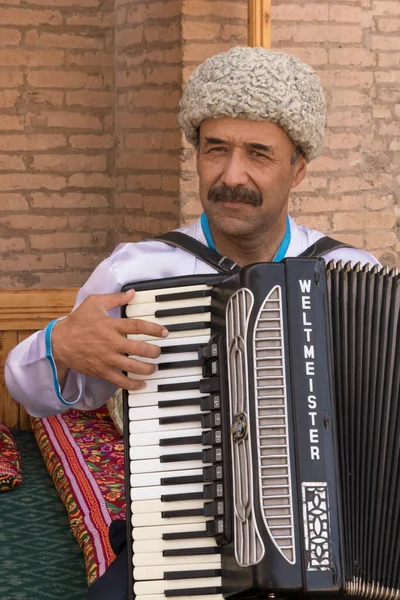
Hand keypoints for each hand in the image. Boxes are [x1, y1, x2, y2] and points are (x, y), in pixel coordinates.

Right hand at [51, 290, 167, 390]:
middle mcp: (112, 343)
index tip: (164, 332)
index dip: (154, 329)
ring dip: (148, 368)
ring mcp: (107, 359)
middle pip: (140, 349)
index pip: (138, 326)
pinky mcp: (102, 372)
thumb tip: (133, 293)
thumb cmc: (77, 321)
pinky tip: (142, 384)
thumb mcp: (94, 303)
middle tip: (159, 352)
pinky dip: (134, 384)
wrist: (59, 343)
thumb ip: (115, 298)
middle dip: (154, 351)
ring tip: (154, 367)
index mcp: (111, 325)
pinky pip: (121, 381)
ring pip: (133, 367)